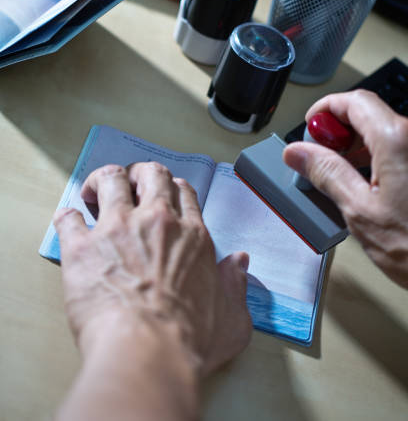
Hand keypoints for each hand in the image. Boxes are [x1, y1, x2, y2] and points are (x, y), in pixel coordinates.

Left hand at [53, 162, 250, 375]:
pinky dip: (68, 217)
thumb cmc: (186, 341)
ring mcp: (118, 229)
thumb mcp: (231, 319)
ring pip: (112, 179)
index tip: (165, 194)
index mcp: (192, 236)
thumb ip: (236, 286)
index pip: (184, 193)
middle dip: (141, 173)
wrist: (147, 352)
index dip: (173, 188)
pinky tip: (69, 221)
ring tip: (96, 192)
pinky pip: (70, 218)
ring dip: (104, 180)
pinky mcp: (83, 247)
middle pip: (151, 174)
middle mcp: (157, 222)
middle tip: (131, 183)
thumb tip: (239, 263)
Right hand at [283, 90, 407, 288]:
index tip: (311, 127)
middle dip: (340, 129)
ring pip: (385, 129)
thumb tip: (299, 153)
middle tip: (320, 156)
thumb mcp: (360, 210)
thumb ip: (327, 173)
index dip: (326, 109)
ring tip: (341, 172)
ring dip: (358, 143)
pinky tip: (368, 179)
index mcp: (398, 140)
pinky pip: (401, 146)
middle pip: (370, 113)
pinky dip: (378, 153)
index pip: (355, 101)